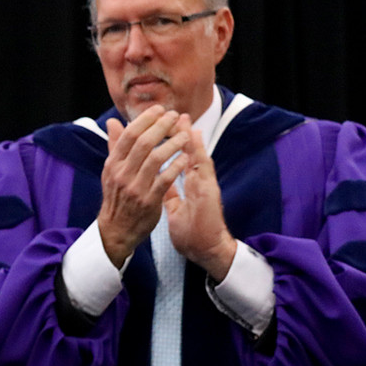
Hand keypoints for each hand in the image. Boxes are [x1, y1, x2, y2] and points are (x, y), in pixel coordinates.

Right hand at [98, 107, 191, 266]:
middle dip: (161, 126)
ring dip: (172, 144)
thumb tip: (112, 122)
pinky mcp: (149, 201)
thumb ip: (115, 146)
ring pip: (155, 158)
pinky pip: (165, 179)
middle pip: (143, 143)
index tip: (159, 109)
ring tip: (185, 136)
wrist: (116, 230)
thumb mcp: (111, 171)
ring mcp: (135, 187)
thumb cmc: (117, 196)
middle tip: (175, 116)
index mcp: (113, 164)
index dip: (145, 119)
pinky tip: (185, 157)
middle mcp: (122, 174)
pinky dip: (176, 165)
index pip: (129, 135)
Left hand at [163, 127, 237, 279]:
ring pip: (197, 156)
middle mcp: (198, 181)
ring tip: (184, 121)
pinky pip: (203, 170)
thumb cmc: (192, 231)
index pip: (178, 158)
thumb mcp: (174, 209)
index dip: (169, 144)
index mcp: (189, 184)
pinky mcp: (209, 192)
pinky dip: (197, 155)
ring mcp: (204, 185)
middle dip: (180, 134)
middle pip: (189, 153)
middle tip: (173, 115)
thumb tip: (156, 180)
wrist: (205, 250)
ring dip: (191, 139)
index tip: (158, 129)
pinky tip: (193, 142)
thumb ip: (167, 192)